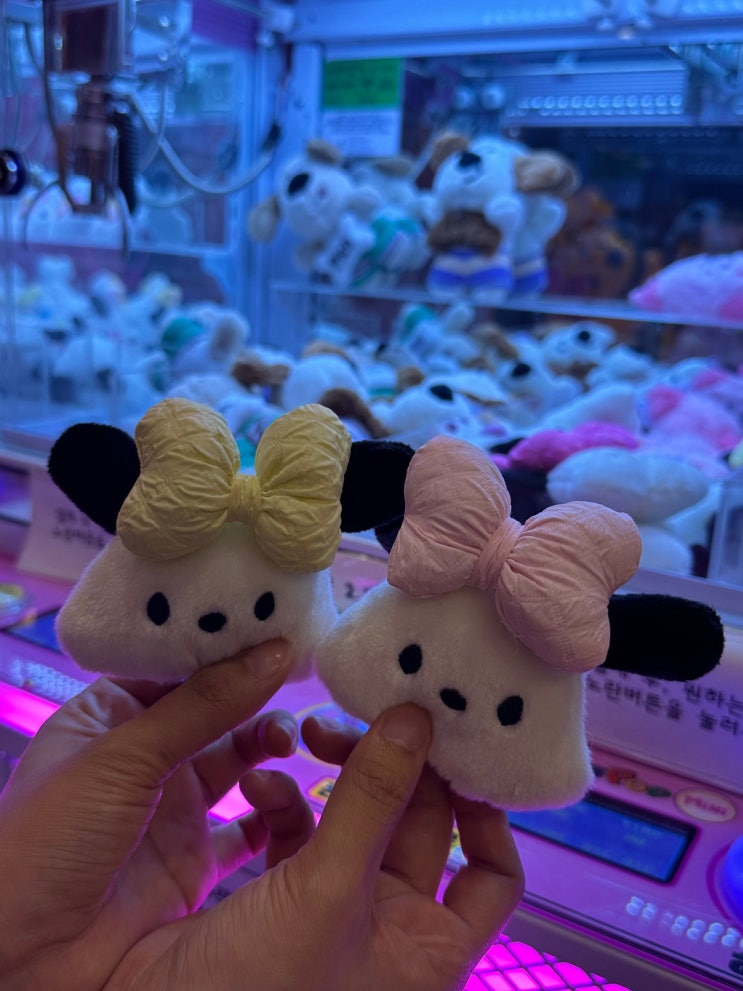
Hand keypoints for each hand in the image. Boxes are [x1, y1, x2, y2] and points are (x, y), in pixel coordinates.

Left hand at [0, 640, 308, 990]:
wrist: (24, 960)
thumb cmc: (44, 840)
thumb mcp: (122, 756)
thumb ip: (203, 705)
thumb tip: (274, 652)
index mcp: (110, 714)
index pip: (178, 663)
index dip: (225, 643)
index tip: (275, 621)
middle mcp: (144, 756)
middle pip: (216, 708)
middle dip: (256, 691)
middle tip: (297, 676)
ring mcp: (173, 807)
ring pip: (239, 760)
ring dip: (268, 743)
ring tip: (286, 739)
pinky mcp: (195, 859)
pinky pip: (251, 827)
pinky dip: (274, 809)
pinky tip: (286, 789)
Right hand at [105, 703, 523, 990]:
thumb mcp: (326, 894)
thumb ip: (374, 801)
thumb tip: (417, 718)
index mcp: (425, 947)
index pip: (492, 872)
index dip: (486, 811)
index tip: (455, 749)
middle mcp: (390, 928)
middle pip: (419, 824)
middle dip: (391, 763)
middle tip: (357, 715)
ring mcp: (335, 909)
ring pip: (356, 817)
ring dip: (332, 772)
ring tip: (304, 732)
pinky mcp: (281, 895)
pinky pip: (299, 831)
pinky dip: (282, 799)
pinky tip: (256, 779)